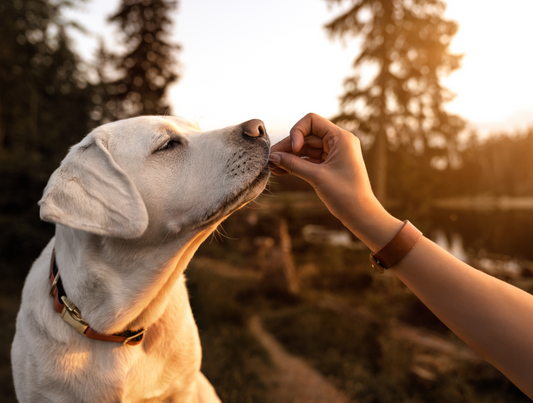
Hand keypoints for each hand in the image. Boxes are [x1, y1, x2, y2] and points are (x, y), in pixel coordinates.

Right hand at [268, 113, 400, 250]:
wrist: (360, 214)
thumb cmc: (345, 194)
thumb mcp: (316, 177)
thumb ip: (293, 164)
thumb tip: (273, 156)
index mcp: (341, 138)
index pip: (312, 121)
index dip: (297, 132)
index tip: (293, 149)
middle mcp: (338, 141)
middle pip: (306, 135)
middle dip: (288, 147)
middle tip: (270, 159)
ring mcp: (334, 153)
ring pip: (306, 148)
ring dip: (289, 156)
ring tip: (272, 166)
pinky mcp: (330, 165)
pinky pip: (309, 159)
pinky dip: (296, 164)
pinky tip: (280, 170)